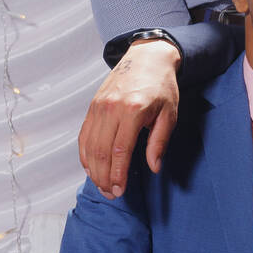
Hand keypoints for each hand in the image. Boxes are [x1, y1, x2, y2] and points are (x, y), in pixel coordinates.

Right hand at [78, 40, 180, 199]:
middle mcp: (111, 109)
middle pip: (101, 152)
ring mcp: (98, 107)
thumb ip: (159, 141)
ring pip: (89, 146)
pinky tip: (91, 168)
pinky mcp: (92, 107)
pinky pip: (84, 135)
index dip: (118, 174)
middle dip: (104, 177)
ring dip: (94, 170)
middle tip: (111, 194)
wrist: (146, 58)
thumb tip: (154, 167)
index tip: (120, 190)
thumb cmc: (161, 86)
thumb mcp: (169, 114)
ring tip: (101, 186)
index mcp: (132, 111)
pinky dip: (85, 155)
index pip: (120, 151)